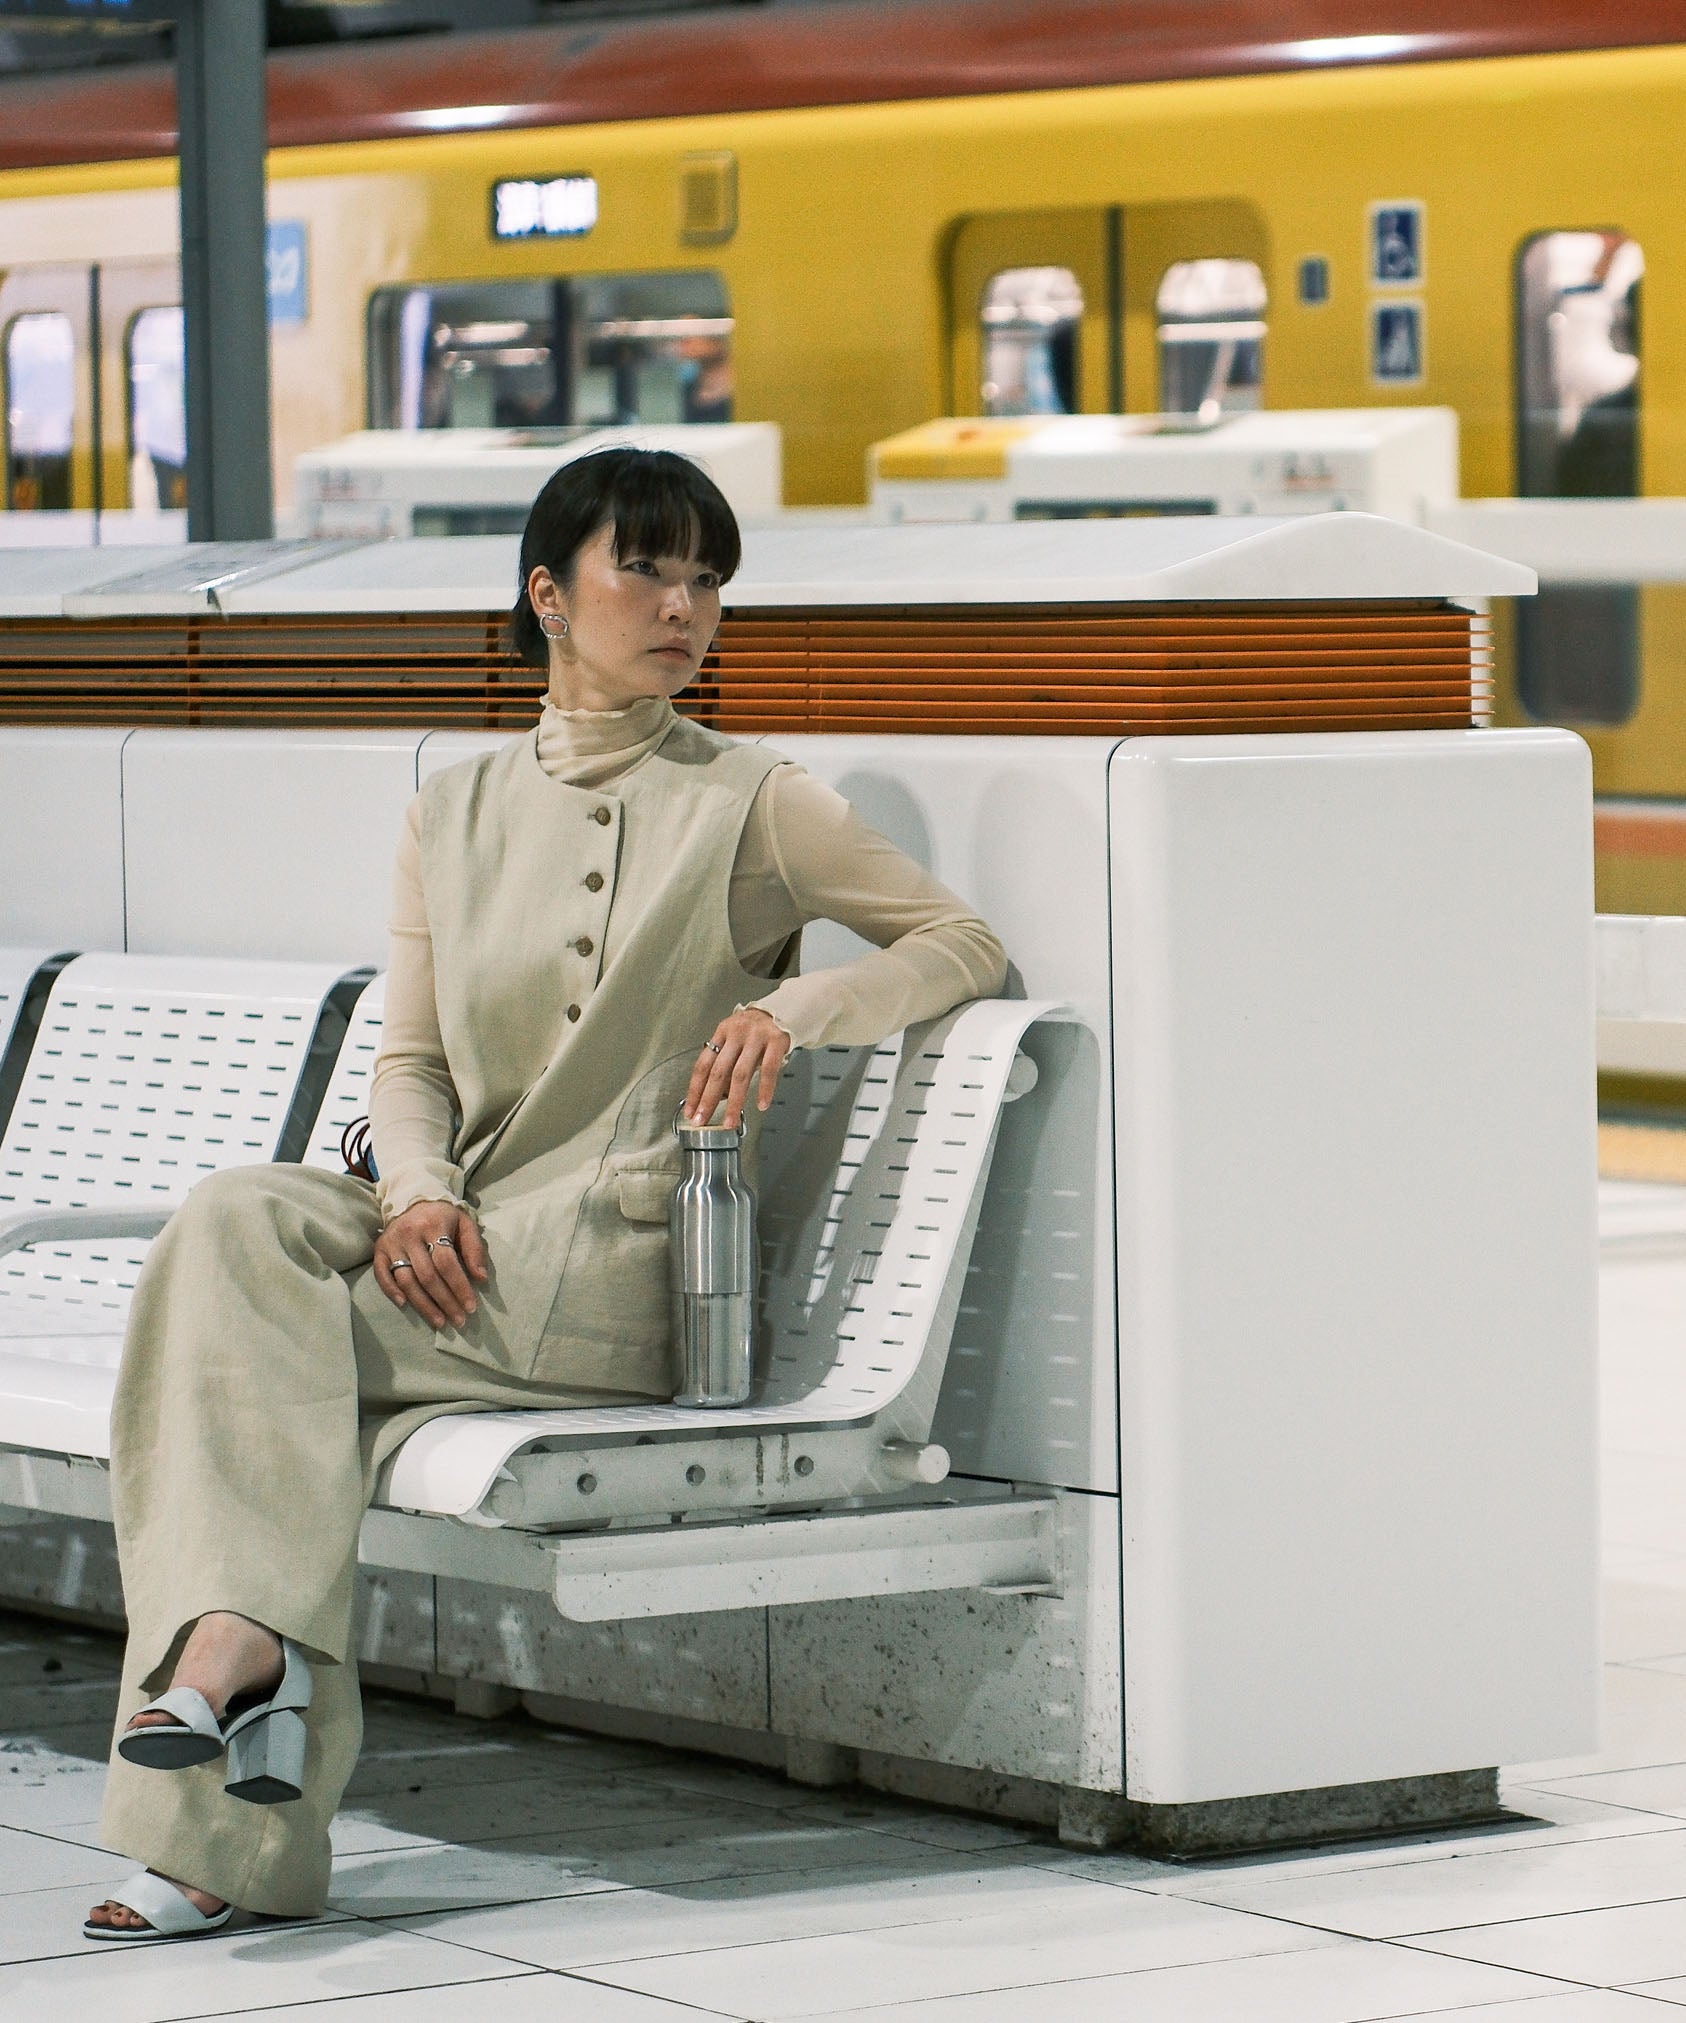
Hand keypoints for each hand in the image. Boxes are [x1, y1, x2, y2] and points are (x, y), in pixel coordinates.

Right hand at [373, 1202, 487, 1330]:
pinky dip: (391, 1291)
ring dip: (423, 1305)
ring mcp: (391, 1243)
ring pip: (406, 1280)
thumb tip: (481, 1278)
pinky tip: (405, 1305)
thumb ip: (474, 1249)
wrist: (413, 1200)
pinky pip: (382, 1275)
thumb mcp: (465, 1224)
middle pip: (427, 1276)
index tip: (471, 1307)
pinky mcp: (379, 1250)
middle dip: (445, 1301)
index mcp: (433, 1225)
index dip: (459, 1287)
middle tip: (459, 1321)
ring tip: (439, 1322)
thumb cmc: (444, 1217)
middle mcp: (409, 1235)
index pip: (447, 1263)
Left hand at [685, 1008, 790, 1129]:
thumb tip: (713, 1097)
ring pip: (741, 1075)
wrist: (781, 1011)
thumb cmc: (754, 1031)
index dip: (695, 1091)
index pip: (703, 1066)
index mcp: (721, 1034)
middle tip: (702, 1120)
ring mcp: (756, 1037)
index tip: (691, 1111)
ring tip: (730, 1122)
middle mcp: (735, 1034)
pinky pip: (769, 1070)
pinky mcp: (776, 1041)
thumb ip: (724, 1065)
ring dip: (734, 1102)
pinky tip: (761, 1104)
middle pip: (718, 1072)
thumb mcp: (733, 1041)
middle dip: (708, 1100)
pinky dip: (765, 1089)